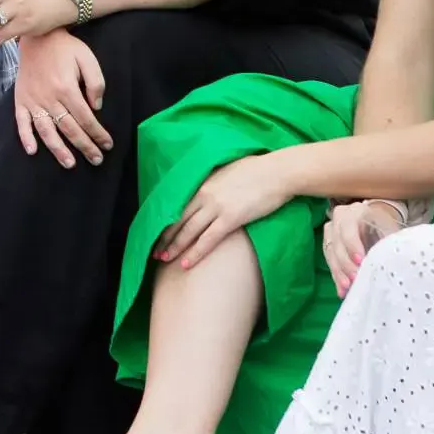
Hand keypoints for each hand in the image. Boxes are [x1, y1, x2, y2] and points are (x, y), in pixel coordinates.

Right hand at [10, 29, 110, 169]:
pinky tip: (32, 151)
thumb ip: (96, 82)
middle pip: (69, 128)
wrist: (37, 36)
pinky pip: (21, 122)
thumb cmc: (65, 48)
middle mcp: (49, 98)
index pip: (86, 118)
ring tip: (70, 164)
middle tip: (96, 160)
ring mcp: (33, 101)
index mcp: (67, 88)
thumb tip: (96, 108)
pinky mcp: (21, 100)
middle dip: (85, 146)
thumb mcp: (87, 58)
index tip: (108, 145)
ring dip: (58, 149)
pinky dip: (25, 137)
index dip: (98, 133)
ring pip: (47, 130)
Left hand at [159, 153, 299, 269]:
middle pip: (179, 220)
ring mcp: (217, 207)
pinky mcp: (231, 218)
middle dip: (166, 238)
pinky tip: (186, 263)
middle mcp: (205, 195)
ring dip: (175, 247)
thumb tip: (210, 190)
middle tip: (155, 252)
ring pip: (189, 231)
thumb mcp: (228, 172)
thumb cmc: (258, 170)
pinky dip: (195, 252)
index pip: (179, 206)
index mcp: (204, 183)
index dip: (167, 221)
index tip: (158, 233)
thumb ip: (215, 183)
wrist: (278, 172)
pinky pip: (208, 239)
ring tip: (164, 260)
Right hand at [324, 198, 407, 297]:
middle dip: (345, 263)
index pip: (348, 228)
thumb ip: (386, 243)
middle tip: (355, 279)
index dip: (352, 245)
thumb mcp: (389, 231)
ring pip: (330, 253)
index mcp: (356, 211)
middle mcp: (339, 218)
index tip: (361, 262)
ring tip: (347, 287)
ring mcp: (331, 231)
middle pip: (337, 242)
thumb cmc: (385, 226)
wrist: (377, 222)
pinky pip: (329, 261)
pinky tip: (342, 290)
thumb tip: (388, 262)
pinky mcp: (328, 244)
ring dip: (339, 272)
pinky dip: (336, 276)